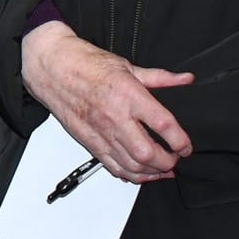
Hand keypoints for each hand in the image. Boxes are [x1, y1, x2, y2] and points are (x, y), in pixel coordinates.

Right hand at [22, 22, 192, 181]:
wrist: (51, 67)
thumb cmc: (85, 63)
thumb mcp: (126, 65)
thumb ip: (159, 77)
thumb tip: (184, 80)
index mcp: (128, 94)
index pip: (164, 125)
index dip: (181, 141)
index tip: (187, 146)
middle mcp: (115, 117)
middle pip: (149, 154)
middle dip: (169, 162)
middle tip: (176, 158)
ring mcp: (100, 132)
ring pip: (132, 166)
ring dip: (152, 173)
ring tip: (163, 169)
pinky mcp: (89, 142)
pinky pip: (112, 167)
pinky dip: (130, 175)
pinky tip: (140, 172)